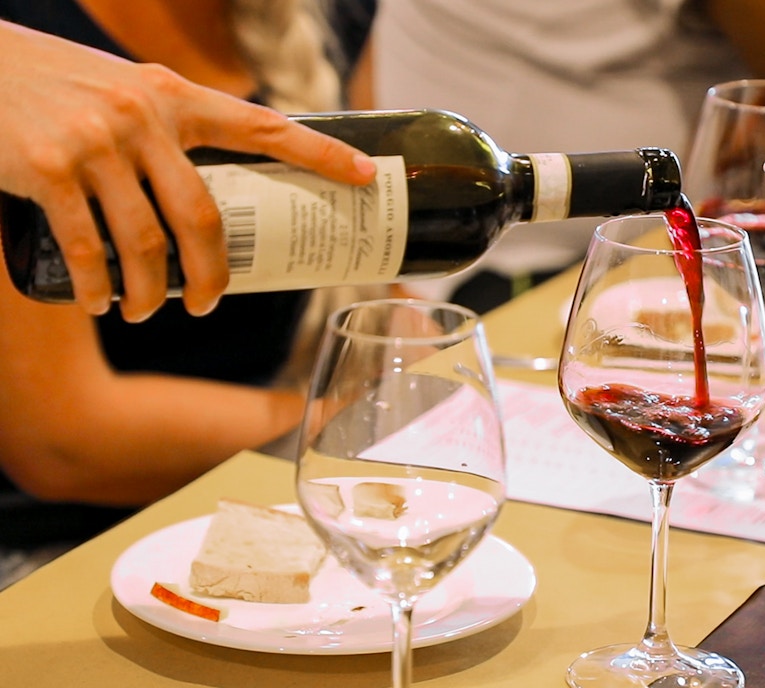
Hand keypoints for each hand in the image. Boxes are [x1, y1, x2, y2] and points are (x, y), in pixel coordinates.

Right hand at [0, 21, 376, 321]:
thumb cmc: (60, 85)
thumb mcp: (127, 89)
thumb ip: (170, 127)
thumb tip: (216, 185)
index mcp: (175, 96)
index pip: (263, 127)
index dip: (320, 155)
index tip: (366, 178)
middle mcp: (144, 117)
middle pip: (203, 216)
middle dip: (214, 274)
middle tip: (212, 304)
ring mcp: (96, 144)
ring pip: (146, 243)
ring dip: (151, 292)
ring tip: (146, 311)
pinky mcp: (48, 170)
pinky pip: (87, 247)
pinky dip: (98, 286)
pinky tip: (101, 303)